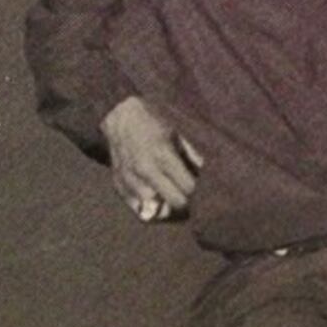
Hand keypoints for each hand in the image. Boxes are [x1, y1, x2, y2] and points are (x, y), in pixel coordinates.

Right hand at [104, 95, 201, 219]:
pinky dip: (148, 205)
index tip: (199, 186)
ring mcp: (130, 180)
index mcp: (163, 154)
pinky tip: (155, 195)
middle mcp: (146, 170)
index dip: (197, 189)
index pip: (188, 187)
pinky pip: (137, 207)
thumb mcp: (177, 133)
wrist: (119, 117)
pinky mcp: (119, 185)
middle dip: (185, 200)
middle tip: (188, 193)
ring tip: (171, 194)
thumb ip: (193, 154)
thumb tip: (208, 173)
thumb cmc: (153, 122)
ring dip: (166, 204)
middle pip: (174, 202)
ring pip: (156, 209)